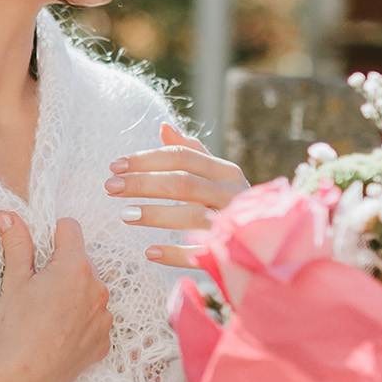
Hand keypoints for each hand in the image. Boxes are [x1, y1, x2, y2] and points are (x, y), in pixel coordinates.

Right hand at [0, 214, 110, 381]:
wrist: (27, 375)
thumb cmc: (18, 326)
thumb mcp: (14, 281)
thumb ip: (16, 244)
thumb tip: (7, 214)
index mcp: (75, 265)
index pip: (71, 229)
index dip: (54, 234)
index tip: (43, 248)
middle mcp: (97, 287)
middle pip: (82, 263)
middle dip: (64, 269)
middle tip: (40, 290)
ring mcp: (104, 316)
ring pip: (91, 292)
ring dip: (75, 296)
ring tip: (49, 315)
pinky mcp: (104, 341)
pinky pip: (95, 322)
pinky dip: (81, 323)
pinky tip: (60, 334)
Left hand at [106, 121, 247, 267]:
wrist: (271, 245)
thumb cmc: (231, 204)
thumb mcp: (218, 176)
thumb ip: (192, 153)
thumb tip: (164, 126)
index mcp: (226, 172)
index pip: (182, 157)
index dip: (146, 159)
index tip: (115, 166)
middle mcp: (232, 195)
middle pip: (183, 183)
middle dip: (143, 183)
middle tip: (110, 187)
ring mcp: (233, 224)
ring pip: (191, 215)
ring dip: (156, 215)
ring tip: (124, 215)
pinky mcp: (230, 255)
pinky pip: (200, 254)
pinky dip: (174, 253)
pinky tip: (149, 252)